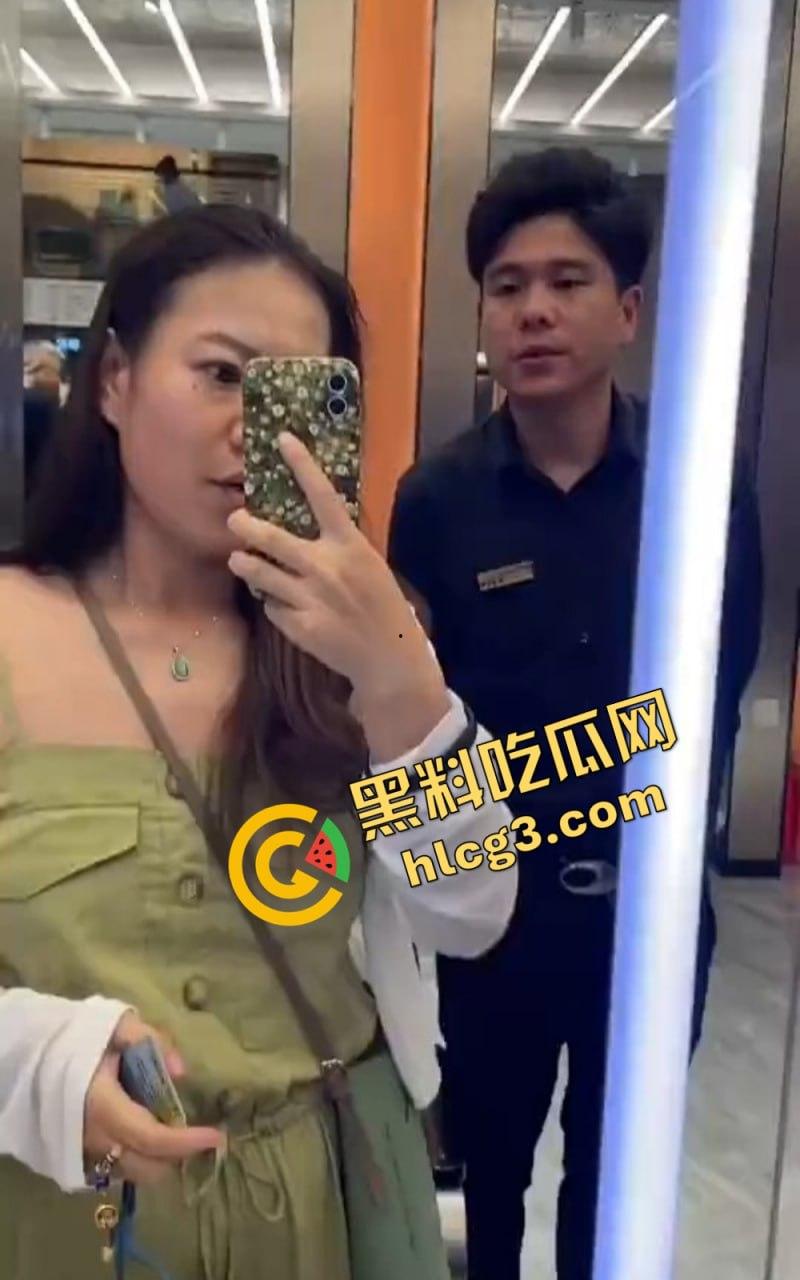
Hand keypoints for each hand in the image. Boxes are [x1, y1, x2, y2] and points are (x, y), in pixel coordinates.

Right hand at [83, 1012, 222, 1185]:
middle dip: (178, 1157)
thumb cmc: (83, 1040)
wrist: (39, 1058)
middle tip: (199, 1134)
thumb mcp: (117, 1025)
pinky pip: (120, 1169)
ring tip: (177, 1133)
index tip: (217, 1136)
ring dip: (161, 1160)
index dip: (186, 1142)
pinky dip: (142, 1158)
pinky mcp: (83, 1157)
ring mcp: (87, 1152)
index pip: (152, 1137)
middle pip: (148, 1168)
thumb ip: (151, 1041)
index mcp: (103, 1106)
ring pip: (135, 1173)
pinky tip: (150, 1132)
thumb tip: (181, 1072)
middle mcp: (95, 1138)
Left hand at [226, 433, 449, 753]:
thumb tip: (302, 524)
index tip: (283, 439)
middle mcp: (327, 567)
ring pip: (259, 573)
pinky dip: (272, 603)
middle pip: (271, 538)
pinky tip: (281, 604)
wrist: (388, 656)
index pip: (323, 496)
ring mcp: (310, 598)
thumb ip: (337, 546)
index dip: (302, 465)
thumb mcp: (367, 565)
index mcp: (350, 546)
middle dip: (245, 526)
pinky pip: (271, 606)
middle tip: (234, 519)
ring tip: (240, 560)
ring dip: (244, 564)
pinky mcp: (298, 626)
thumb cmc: (380, 604)